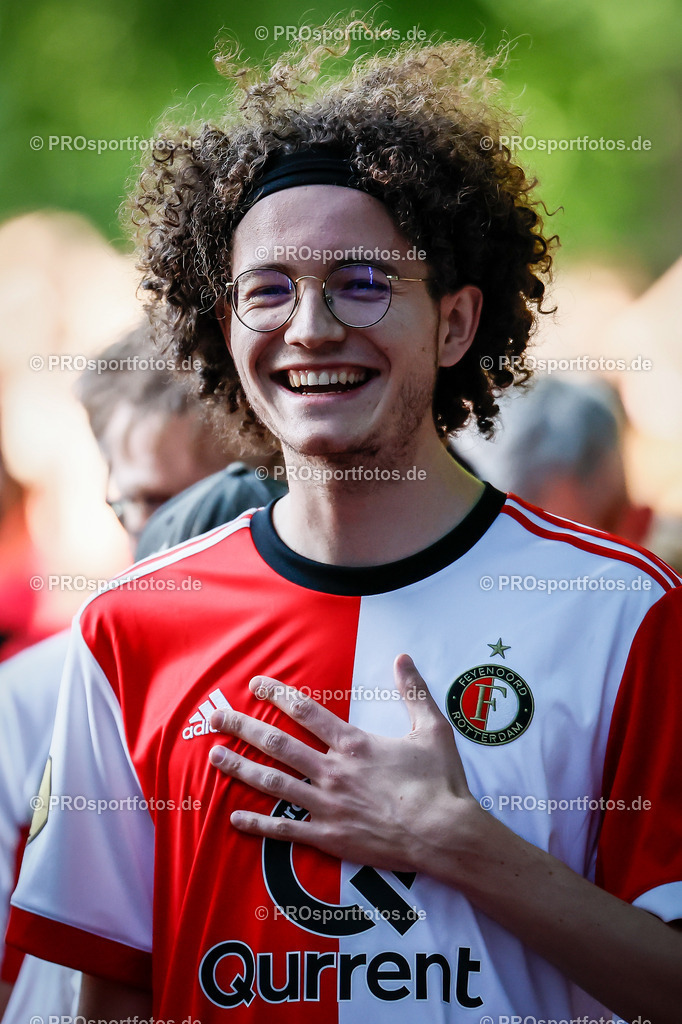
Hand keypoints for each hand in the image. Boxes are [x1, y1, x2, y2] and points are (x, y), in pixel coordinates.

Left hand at [208, 654, 477, 873]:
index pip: (306, 712)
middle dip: (243, 728)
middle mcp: (332, 771)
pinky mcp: (329, 837)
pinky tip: (235, 819)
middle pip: (277, 744)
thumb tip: (403, 658)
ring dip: (240, 768)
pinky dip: (258, 825)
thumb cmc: (439, 783)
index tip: (255, 684)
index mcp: (354, 743)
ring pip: (273, 783)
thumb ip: (414, 691)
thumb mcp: (432, 729)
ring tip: (214, 757)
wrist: (443, 834)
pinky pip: (285, 830)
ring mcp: (327, 805)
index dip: (278, 694)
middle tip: (216, 717)